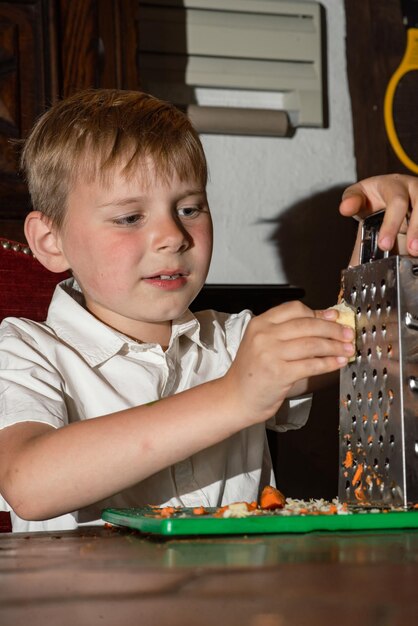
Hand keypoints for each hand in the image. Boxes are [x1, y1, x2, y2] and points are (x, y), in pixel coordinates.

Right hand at [223, 301, 353, 423]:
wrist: (235, 397)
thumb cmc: (252, 372)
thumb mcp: (263, 343)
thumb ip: (288, 331)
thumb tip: (324, 320)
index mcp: (260, 323)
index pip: (294, 309)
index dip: (318, 313)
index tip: (334, 318)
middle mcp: (264, 335)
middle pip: (307, 325)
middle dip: (333, 329)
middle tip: (348, 333)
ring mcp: (270, 354)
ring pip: (312, 344)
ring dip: (335, 346)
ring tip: (348, 349)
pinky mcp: (279, 373)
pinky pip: (311, 365)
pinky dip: (329, 363)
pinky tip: (338, 363)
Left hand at [339, 174, 417, 255]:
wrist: (385, 194)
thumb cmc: (373, 196)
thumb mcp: (358, 195)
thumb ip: (352, 201)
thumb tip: (345, 207)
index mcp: (394, 184)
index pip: (397, 202)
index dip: (392, 224)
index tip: (385, 244)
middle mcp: (413, 188)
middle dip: (416, 230)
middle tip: (410, 250)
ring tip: (417, 251)